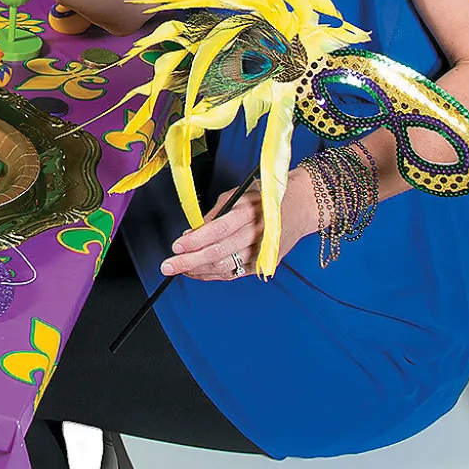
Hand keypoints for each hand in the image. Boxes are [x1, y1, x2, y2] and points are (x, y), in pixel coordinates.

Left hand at [160, 173, 316, 281]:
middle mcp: (257, 234)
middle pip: (218, 253)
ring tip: (178, 270)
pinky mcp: (263, 264)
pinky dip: (213, 274)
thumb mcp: (238, 195)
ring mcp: (261, 252)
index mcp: (249, 212)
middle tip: (167, 266)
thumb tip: (193, 232)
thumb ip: (216, 213)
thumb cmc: (265, 197)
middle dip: (189, 261)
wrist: (300, 208)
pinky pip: (234, 273)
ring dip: (198, 270)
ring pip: (225, 266)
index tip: (176, 245)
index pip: (217, 230)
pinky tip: (197, 272)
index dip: (195, 240)